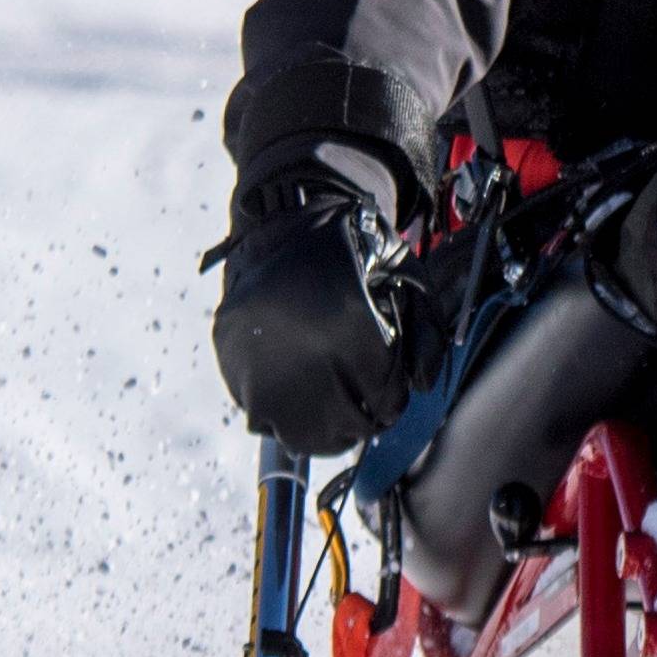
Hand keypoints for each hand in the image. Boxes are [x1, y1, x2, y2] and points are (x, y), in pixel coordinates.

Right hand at [209, 166, 419, 455]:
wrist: (286, 223)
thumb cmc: (355, 255)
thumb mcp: (405, 279)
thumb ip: (425, 334)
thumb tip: (419, 386)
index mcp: (350, 324)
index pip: (382, 398)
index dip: (391, 400)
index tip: (389, 393)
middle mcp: (300, 347)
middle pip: (341, 424)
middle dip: (361, 421)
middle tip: (366, 408)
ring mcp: (257, 359)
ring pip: (297, 433)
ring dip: (322, 430)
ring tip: (334, 411)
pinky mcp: (230, 361)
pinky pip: (259, 416)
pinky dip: (282, 415)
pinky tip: (298, 391)